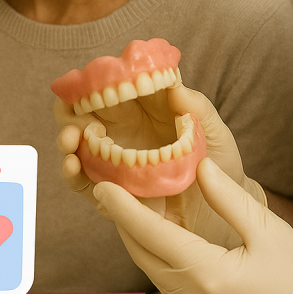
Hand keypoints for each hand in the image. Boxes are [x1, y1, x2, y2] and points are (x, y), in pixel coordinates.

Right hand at [55, 81, 265, 247]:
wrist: (226, 212)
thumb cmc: (221, 165)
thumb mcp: (215, 134)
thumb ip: (198, 109)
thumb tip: (175, 85)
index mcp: (145, 111)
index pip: (111, 88)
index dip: (93, 82)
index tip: (86, 81)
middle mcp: (125, 134)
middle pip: (84, 114)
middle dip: (70, 111)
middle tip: (72, 115)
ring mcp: (116, 164)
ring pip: (78, 147)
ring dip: (66, 140)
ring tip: (70, 139)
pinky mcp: (113, 194)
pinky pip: (85, 183)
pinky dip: (73, 174)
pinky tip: (73, 165)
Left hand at [94, 157, 292, 293]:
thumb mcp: (270, 230)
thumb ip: (229, 198)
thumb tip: (198, 166)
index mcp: (209, 276)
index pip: (154, 236)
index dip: (125, 209)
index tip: (102, 185)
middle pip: (142, 253)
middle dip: (123, 220)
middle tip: (109, 184)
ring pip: (150, 269)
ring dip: (138, 237)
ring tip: (128, 202)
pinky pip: (165, 281)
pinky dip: (156, 254)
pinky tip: (157, 231)